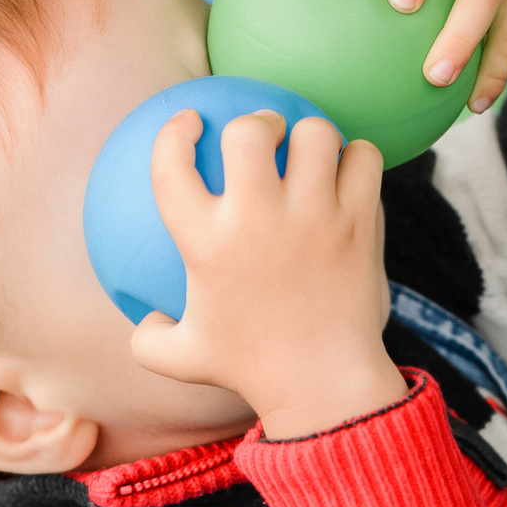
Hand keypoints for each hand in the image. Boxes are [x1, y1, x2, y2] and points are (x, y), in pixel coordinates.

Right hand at [127, 110, 406, 439]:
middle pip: (249, 130)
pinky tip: (349, 172)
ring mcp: (313, 217)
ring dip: (311, 134)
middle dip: (255, 121)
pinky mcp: (359, 222)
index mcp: (205, 243)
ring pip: (314, 133)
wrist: (323, 386)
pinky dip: (357, 157)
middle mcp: (257, 220)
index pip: (172, 165)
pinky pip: (363, 159)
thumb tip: (142, 317)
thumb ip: (149, 338)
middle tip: (264, 133)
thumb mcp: (184, 358)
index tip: (189, 124)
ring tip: (310, 153)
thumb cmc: (251, 370)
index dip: (175, 133)